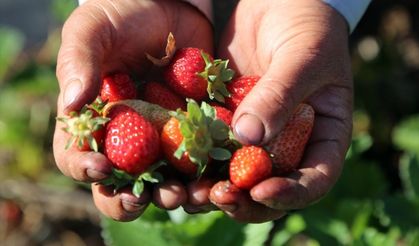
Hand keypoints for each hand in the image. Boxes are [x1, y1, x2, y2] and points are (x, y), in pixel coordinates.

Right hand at [53, 0, 212, 220]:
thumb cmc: (123, 16)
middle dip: (132, 198)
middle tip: (146, 197)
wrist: (170, 5)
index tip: (100, 168)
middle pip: (122, 183)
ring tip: (187, 195)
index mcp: (94, 122)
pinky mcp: (196, 132)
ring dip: (174, 194)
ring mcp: (162, 139)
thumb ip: (78, 62)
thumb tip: (71, 104)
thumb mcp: (93, 30)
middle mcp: (126, 139)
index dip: (84, 169)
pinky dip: (208, 172)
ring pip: (165, 181)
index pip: (77, 157)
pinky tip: (216, 176)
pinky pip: (202, 159)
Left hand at [209, 0, 352, 222]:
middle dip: (243, 199)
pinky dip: (192, 157)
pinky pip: (209, 144)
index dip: (291, 194)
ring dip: (211, 186)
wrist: (278, 2)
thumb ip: (281, 95)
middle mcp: (287, 143)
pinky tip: (172, 161)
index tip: (262, 191)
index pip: (314, 179)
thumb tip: (249, 137)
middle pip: (268, 186)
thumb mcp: (305, 56)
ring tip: (188, 190)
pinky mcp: (225, 119)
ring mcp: (254, 134)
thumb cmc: (308, 25)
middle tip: (218, 196)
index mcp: (321, 136)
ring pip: (234, 174)